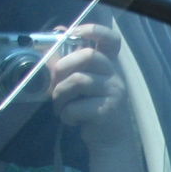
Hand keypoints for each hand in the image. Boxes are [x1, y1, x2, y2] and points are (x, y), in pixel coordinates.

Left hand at [49, 24, 130, 148]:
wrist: (110, 141)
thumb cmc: (92, 108)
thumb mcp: (84, 81)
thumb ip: (73, 59)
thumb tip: (59, 31)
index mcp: (109, 66)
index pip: (111, 40)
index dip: (93, 30)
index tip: (74, 33)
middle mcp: (115, 76)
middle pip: (89, 55)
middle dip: (64, 66)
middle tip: (56, 81)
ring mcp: (114, 93)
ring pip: (77, 81)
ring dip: (60, 95)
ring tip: (61, 107)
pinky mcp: (107, 111)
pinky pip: (75, 106)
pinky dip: (66, 114)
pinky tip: (71, 120)